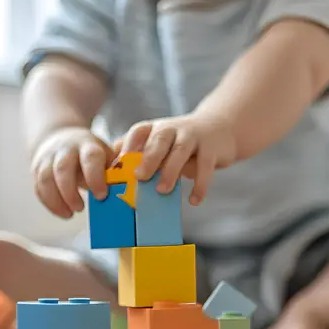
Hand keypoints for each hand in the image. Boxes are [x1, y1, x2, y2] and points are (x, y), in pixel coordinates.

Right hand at [32, 127, 120, 218]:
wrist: (61, 138)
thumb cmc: (90, 154)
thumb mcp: (105, 154)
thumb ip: (114, 170)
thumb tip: (127, 188)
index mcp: (87, 145)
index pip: (90, 158)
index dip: (95, 177)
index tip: (101, 196)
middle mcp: (66, 149)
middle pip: (63, 169)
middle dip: (71, 192)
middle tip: (81, 208)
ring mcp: (49, 158)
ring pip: (46, 179)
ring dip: (57, 200)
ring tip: (70, 213)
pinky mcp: (37, 169)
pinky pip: (39, 187)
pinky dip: (50, 203)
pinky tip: (63, 212)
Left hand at [120, 112, 237, 205]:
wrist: (220, 128)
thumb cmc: (181, 142)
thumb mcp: (159, 144)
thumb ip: (138, 154)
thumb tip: (109, 171)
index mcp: (156, 128)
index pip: (139, 131)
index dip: (128, 146)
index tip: (119, 164)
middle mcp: (173, 129)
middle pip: (160, 139)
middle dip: (149, 157)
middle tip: (139, 177)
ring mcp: (194, 136)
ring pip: (181, 150)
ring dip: (171, 170)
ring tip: (162, 190)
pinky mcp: (212, 148)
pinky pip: (206, 167)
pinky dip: (200, 185)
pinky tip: (194, 200)